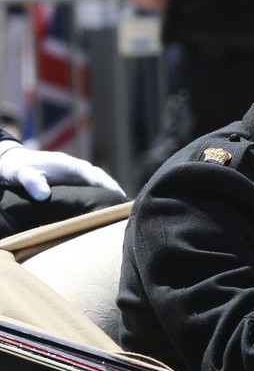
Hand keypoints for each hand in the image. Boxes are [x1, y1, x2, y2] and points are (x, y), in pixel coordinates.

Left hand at [0, 143, 125, 200]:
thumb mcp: (22, 174)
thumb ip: (32, 183)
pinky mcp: (71, 182)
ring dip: (108, 192)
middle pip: (99, 177)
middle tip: (125, 204)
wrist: (11, 162)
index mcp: (67, 164)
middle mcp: (74, 168)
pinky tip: (104, 206)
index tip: (115, 193)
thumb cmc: (17, 167)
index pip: (91, 172)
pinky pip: (90, 187)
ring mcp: (73, 175)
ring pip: (97, 182)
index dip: (104, 183)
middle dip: (113, 188)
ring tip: (120, 207)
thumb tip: (44, 196)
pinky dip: (99, 195)